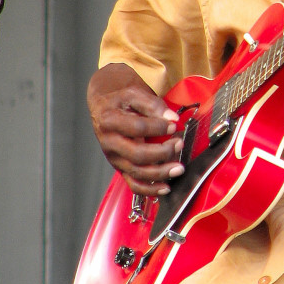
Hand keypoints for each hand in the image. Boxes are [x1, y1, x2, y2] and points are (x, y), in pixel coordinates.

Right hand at [87, 63, 184, 193]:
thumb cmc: (120, 100)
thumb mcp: (134, 93)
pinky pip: (133, 184)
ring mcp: (114, 158)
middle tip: (179, 144)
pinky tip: (166, 187)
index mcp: (110, 121)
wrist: (104, 105)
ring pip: (137, 172)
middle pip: (137, 154)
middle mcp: (110, 142)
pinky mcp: (120, 167)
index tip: (174, 125)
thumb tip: (172, 118)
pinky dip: (150, 190)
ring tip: (178, 167)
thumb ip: (153, 105)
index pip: (137, 127)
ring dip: (161, 173)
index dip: (158, 128)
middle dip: (162, 153)